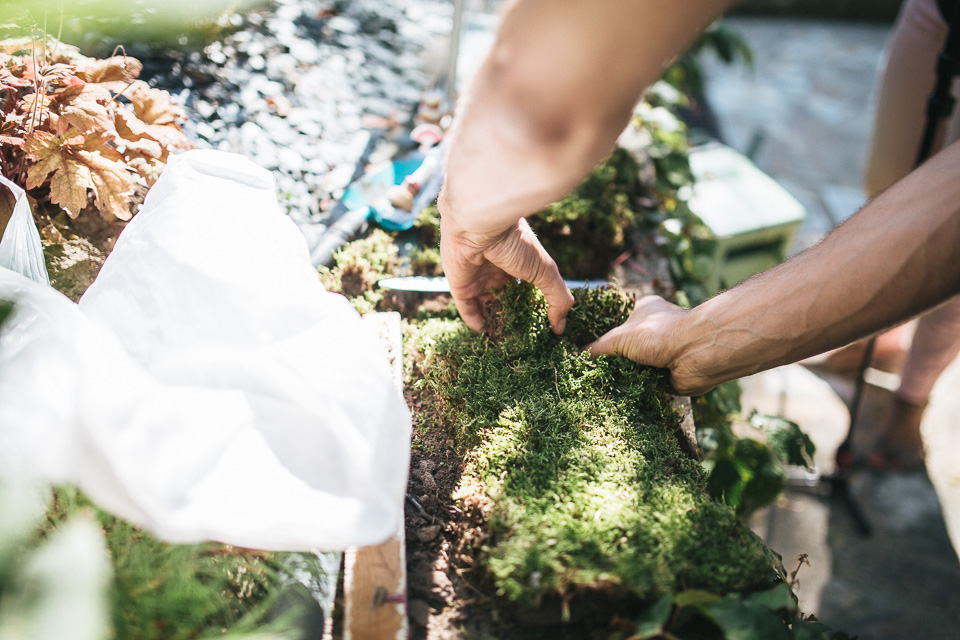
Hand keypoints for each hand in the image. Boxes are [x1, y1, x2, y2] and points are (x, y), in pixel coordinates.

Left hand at [440, 214, 573, 333]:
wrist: (480, 225)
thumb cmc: (516, 243)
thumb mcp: (545, 271)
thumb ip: (557, 298)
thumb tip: (560, 327)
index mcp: (518, 265)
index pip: (524, 291)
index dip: (531, 308)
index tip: (540, 328)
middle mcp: (497, 272)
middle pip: (505, 301)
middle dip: (512, 319)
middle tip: (521, 341)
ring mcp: (477, 278)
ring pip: (486, 306)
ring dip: (494, 323)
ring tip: (504, 343)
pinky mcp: (460, 285)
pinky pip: (466, 308)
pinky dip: (475, 321)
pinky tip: (485, 334)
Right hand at [585, 295, 713, 395]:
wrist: (697, 354)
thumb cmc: (658, 334)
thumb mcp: (619, 338)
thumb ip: (597, 348)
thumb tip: (578, 355)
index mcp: (644, 311)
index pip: (618, 324)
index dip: (603, 338)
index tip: (586, 353)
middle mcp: (655, 330)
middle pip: (627, 348)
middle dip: (613, 361)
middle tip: (592, 374)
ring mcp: (664, 353)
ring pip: (636, 367)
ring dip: (625, 378)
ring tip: (603, 388)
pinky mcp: (670, 374)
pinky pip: (647, 384)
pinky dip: (638, 390)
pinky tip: (622, 397)